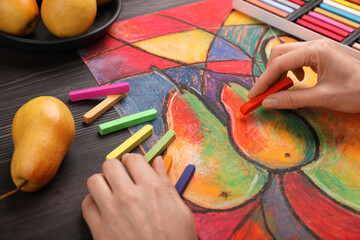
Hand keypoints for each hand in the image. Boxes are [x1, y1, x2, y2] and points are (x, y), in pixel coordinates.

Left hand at [81, 154, 196, 239]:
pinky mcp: (100, 230)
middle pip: (110, 165)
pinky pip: (86, 205)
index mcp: (152, 189)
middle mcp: (130, 196)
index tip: (132, 165)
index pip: (132, 159)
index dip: (132, 161)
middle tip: (121, 176)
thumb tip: (158, 162)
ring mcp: (112, 213)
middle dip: (115, 168)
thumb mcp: (181, 210)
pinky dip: (92, 203)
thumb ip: (166, 182)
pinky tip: (103, 208)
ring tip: (109, 190)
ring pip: (94, 181)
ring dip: (102, 183)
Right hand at [248, 39, 359, 112]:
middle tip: (266, 93)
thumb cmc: (358, 91)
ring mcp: (318, 49)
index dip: (264, 81)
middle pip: (279, 54)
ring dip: (279, 71)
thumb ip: (293, 99)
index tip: (254, 95)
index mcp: (316, 51)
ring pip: (286, 55)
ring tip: (280, 88)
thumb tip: (268, 102)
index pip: (279, 63)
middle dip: (269, 73)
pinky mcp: (320, 55)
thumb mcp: (323, 98)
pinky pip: (296, 58)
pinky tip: (297, 80)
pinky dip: (290, 70)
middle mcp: (315, 45)